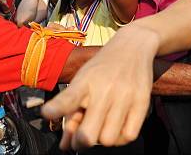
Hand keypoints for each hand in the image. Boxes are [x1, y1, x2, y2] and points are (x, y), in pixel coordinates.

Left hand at [41, 25, 157, 149]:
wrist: (133, 46)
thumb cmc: (103, 68)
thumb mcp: (83, 82)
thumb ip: (72, 113)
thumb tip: (65, 147)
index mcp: (85, 81)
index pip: (69, 97)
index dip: (57, 108)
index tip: (48, 112)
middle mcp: (104, 89)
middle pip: (88, 135)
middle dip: (81, 142)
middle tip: (82, 137)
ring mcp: (124, 96)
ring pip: (108, 140)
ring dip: (102, 138)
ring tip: (102, 126)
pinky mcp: (142, 102)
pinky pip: (128, 135)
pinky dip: (120, 137)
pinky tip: (117, 126)